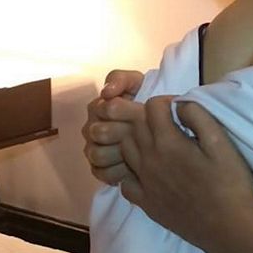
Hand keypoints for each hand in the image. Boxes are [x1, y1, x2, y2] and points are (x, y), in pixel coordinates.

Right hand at [82, 69, 144, 185]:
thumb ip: (121, 79)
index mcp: (99, 107)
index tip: (137, 112)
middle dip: (121, 134)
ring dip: (119, 154)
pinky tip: (132, 168)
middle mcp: (92, 128)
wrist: (160, 127)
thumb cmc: (147, 103)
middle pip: (96, 133)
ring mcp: (94, 149)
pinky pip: (101, 173)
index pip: (101, 109)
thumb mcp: (138, 84)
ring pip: (96, 154)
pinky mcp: (100, 170)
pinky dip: (117, 172)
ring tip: (138, 152)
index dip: (120, 112)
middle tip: (141, 135)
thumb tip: (106, 91)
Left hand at [118, 95, 252, 252]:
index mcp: (168, 143)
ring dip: (138, 141)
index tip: (179, 110)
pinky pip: (125, 181)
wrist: (228, 227)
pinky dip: (132, 171)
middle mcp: (149, 161)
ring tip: (159, 144)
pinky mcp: (146, 204)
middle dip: (149, 118)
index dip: (165, 102)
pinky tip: (149, 172)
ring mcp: (144, 184)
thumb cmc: (230, 182)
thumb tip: (179, 104)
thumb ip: (198, 116)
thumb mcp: (221, 142)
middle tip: (169, 124)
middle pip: (134, 127)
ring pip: (126, 151)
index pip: (151, 107)